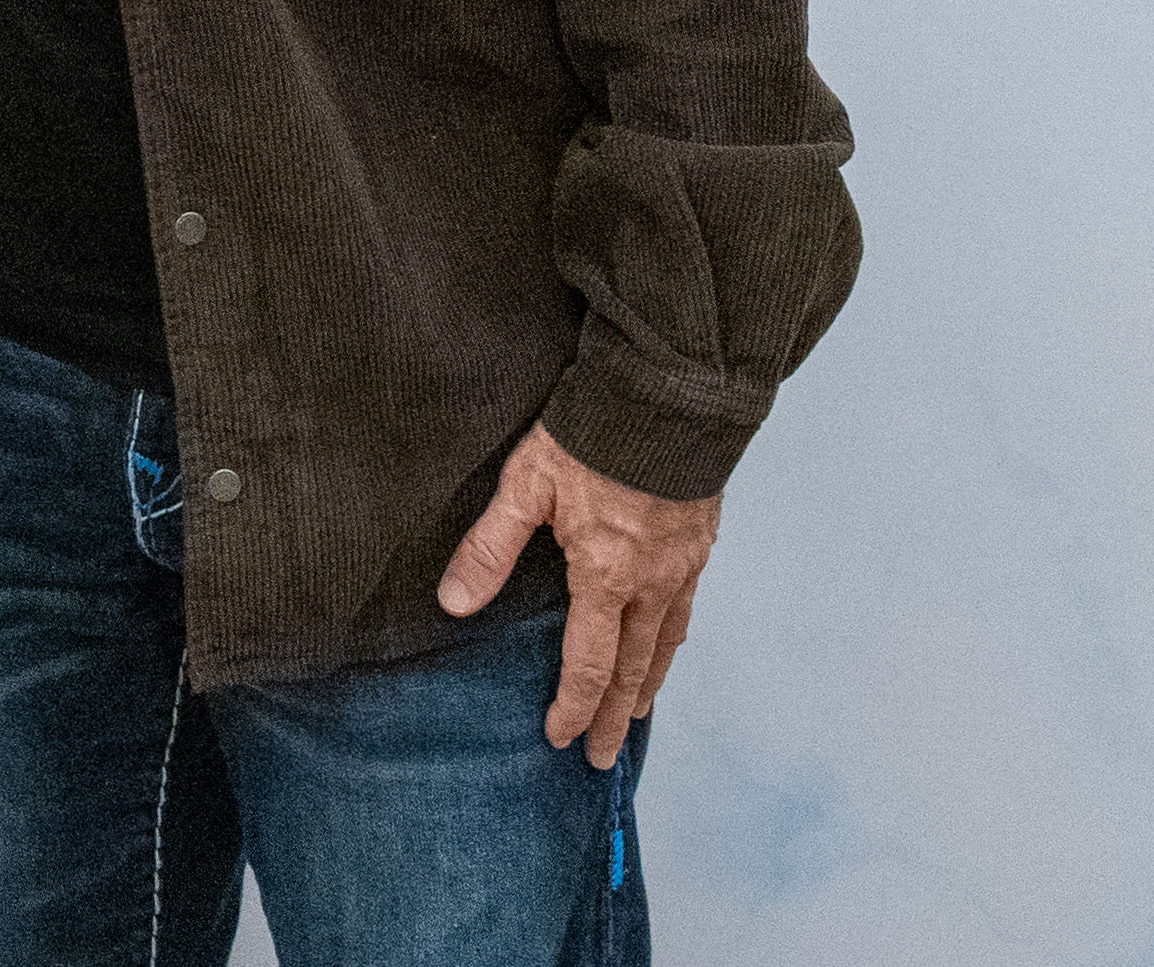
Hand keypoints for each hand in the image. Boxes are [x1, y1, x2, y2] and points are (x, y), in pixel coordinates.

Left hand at [437, 423, 716, 768]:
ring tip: (636, 715)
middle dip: (613, 717)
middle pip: (632, 668)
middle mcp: (651, 583)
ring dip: (648, 686)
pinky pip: (687, 610)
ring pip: (666, 643)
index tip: (557, 737)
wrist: (669, 396)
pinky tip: (666, 644)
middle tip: (602, 757)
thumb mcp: (528, 487)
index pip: (588, 663)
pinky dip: (672, 641)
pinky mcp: (699, 542)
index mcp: (606, 576)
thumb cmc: (592, 436)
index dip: (572, 704)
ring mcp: (682, 565)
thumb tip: (454, 603)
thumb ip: (491, 547)